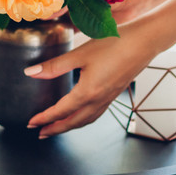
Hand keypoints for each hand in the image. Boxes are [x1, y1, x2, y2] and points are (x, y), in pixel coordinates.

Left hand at [25, 22, 160, 137]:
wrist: (144, 42)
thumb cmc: (114, 44)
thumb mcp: (80, 54)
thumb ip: (54, 66)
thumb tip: (31, 73)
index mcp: (87, 93)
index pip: (60, 112)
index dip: (44, 118)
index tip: (31, 123)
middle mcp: (98, 101)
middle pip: (73, 122)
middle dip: (55, 129)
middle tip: (40, 132)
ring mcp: (108, 99)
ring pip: (85, 120)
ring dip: (69, 127)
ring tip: (57, 127)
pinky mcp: (114, 94)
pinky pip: (96, 114)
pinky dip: (83, 120)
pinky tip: (81, 114)